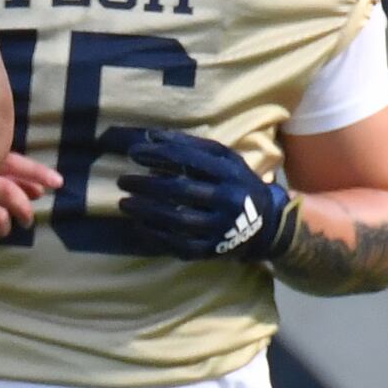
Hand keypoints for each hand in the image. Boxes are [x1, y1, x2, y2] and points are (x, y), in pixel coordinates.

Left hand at [115, 127, 297, 262]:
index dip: (158, 154)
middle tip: (122, 181)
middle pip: (180, 190)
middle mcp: (228, 201)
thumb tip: (150, 136)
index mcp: (230, 173)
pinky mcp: (212, 250)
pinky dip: (155, 234)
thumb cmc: (236, 183)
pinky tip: (139, 224)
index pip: (189, 159)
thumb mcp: (224, 159)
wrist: (265, 225)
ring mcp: (221, 229)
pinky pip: (178, 244)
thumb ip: (190, 146)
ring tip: (124, 203)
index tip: (133, 153)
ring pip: (176, 220)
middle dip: (145, 185)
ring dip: (145, 211)